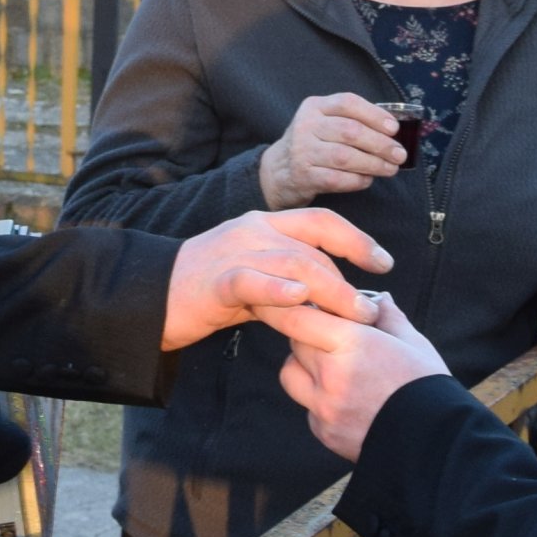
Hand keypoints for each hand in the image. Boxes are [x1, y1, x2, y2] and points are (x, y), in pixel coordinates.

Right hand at [163, 209, 393, 349]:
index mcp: (265, 224)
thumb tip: (333, 295)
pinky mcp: (216, 281)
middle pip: (314, 245)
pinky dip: (278, 290)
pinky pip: (252, 281)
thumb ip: (290, 277)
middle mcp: (253, 230)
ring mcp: (234, 252)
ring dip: (329, 289)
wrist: (152, 295)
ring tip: (353, 314)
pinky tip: (300, 299)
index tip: (385, 262)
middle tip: (372, 308)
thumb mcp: (256, 275)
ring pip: (292, 262)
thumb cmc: (207, 289)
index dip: (358, 240)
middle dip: (350, 276)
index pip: (322, 222)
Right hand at [258, 93, 413, 208]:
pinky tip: (368, 180)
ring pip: (345, 156)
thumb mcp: (324, 123)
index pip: (348, 103)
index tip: (394, 128)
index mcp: (315, 106)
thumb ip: (352, 120)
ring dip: (374, 164)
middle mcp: (306, 126)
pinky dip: (357, 180)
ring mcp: (302, 151)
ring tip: (391, 169)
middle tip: (399, 154)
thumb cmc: (312, 144)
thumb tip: (393, 129)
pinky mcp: (303, 176)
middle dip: (380, 143)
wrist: (278, 171)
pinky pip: (337, 179)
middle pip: (350, 131)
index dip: (374, 115)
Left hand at [262, 291, 449, 461]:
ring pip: (291, 375)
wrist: (437, 444)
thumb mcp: (414, 343)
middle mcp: (331, 375)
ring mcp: (324, 407)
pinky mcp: (324, 432)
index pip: (299, 318)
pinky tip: (346, 400)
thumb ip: (389, 317)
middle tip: (329, 335)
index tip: (300, 304)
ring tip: (332, 367)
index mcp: (353, 344)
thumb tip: (378, 298)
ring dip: (303, 366)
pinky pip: (307, 407)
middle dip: (306, 334)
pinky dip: (318, 399)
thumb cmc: (428, 387)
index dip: (295, 308)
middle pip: (294, 343)